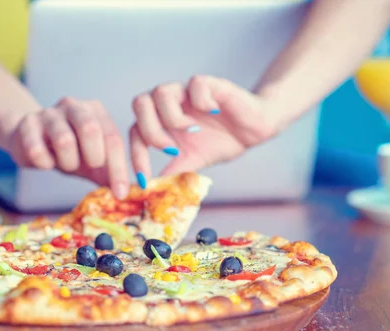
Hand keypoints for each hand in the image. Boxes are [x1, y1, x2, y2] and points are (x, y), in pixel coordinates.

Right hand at [5, 97, 129, 198]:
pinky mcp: (27, 124)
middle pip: (90, 129)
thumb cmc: (68, 150)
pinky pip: (37, 150)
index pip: (113, 138)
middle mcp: (74, 106)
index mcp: (96, 111)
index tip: (120, 194)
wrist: (28, 139)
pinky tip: (45, 162)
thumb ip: (108, 172)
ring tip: (65, 164)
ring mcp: (49, 113)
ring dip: (67, 162)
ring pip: (64, 140)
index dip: (119, 169)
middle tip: (89, 167)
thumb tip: (124, 193)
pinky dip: (45, 164)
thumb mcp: (91, 161)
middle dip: (93, 157)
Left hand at [129, 75, 279, 185]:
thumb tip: (153, 187)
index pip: (136, 132)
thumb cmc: (220, 141)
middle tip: (171, 150)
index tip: (145, 180)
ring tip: (192, 131)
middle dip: (151, 131)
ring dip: (173, 117)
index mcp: (161, 121)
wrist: (253, 130)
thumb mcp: (194, 160)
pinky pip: (195, 83)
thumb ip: (174, 169)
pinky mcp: (210, 84)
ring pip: (161, 91)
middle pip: (140, 103)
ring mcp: (188, 92)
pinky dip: (201, 101)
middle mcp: (170, 104)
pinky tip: (214, 113)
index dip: (137, 156)